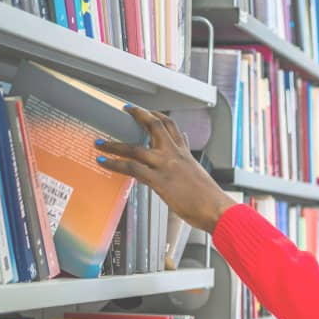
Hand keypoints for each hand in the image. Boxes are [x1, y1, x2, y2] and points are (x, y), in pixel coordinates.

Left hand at [96, 105, 236, 232]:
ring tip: (101, 143)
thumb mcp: (197, 172)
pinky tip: (104, 162)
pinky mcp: (159, 180)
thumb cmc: (209, 197)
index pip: (171, 126)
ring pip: (135, 148)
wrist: (216, 209)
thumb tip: (185, 147)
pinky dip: (115, 163)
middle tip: (126, 109)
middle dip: (138, 114)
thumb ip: (188, 158)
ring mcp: (166, 166)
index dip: (157, 115)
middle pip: (155, 125)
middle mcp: (175, 155)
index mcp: (184, 153)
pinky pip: (132, 168)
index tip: (147, 111)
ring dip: (114, 144)